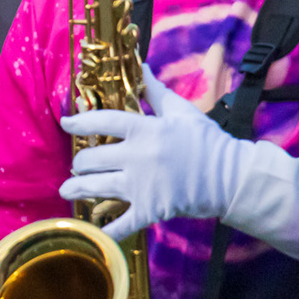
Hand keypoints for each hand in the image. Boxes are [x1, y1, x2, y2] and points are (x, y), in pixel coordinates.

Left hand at [58, 63, 253, 240]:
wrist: (232, 178)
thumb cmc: (208, 142)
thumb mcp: (181, 111)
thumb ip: (154, 92)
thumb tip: (140, 66)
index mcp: (145, 130)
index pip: (102, 122)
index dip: (79, 121)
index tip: (66, 123)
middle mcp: (137, 157)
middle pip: (92, 159)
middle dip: (81, 162)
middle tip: (79, 164)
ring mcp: (141, 186)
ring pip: (96, 188)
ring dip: (77, 189)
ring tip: (67, 190)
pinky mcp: (150, 209)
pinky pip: (122, 222)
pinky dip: (107, 229)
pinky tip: (94, 232)